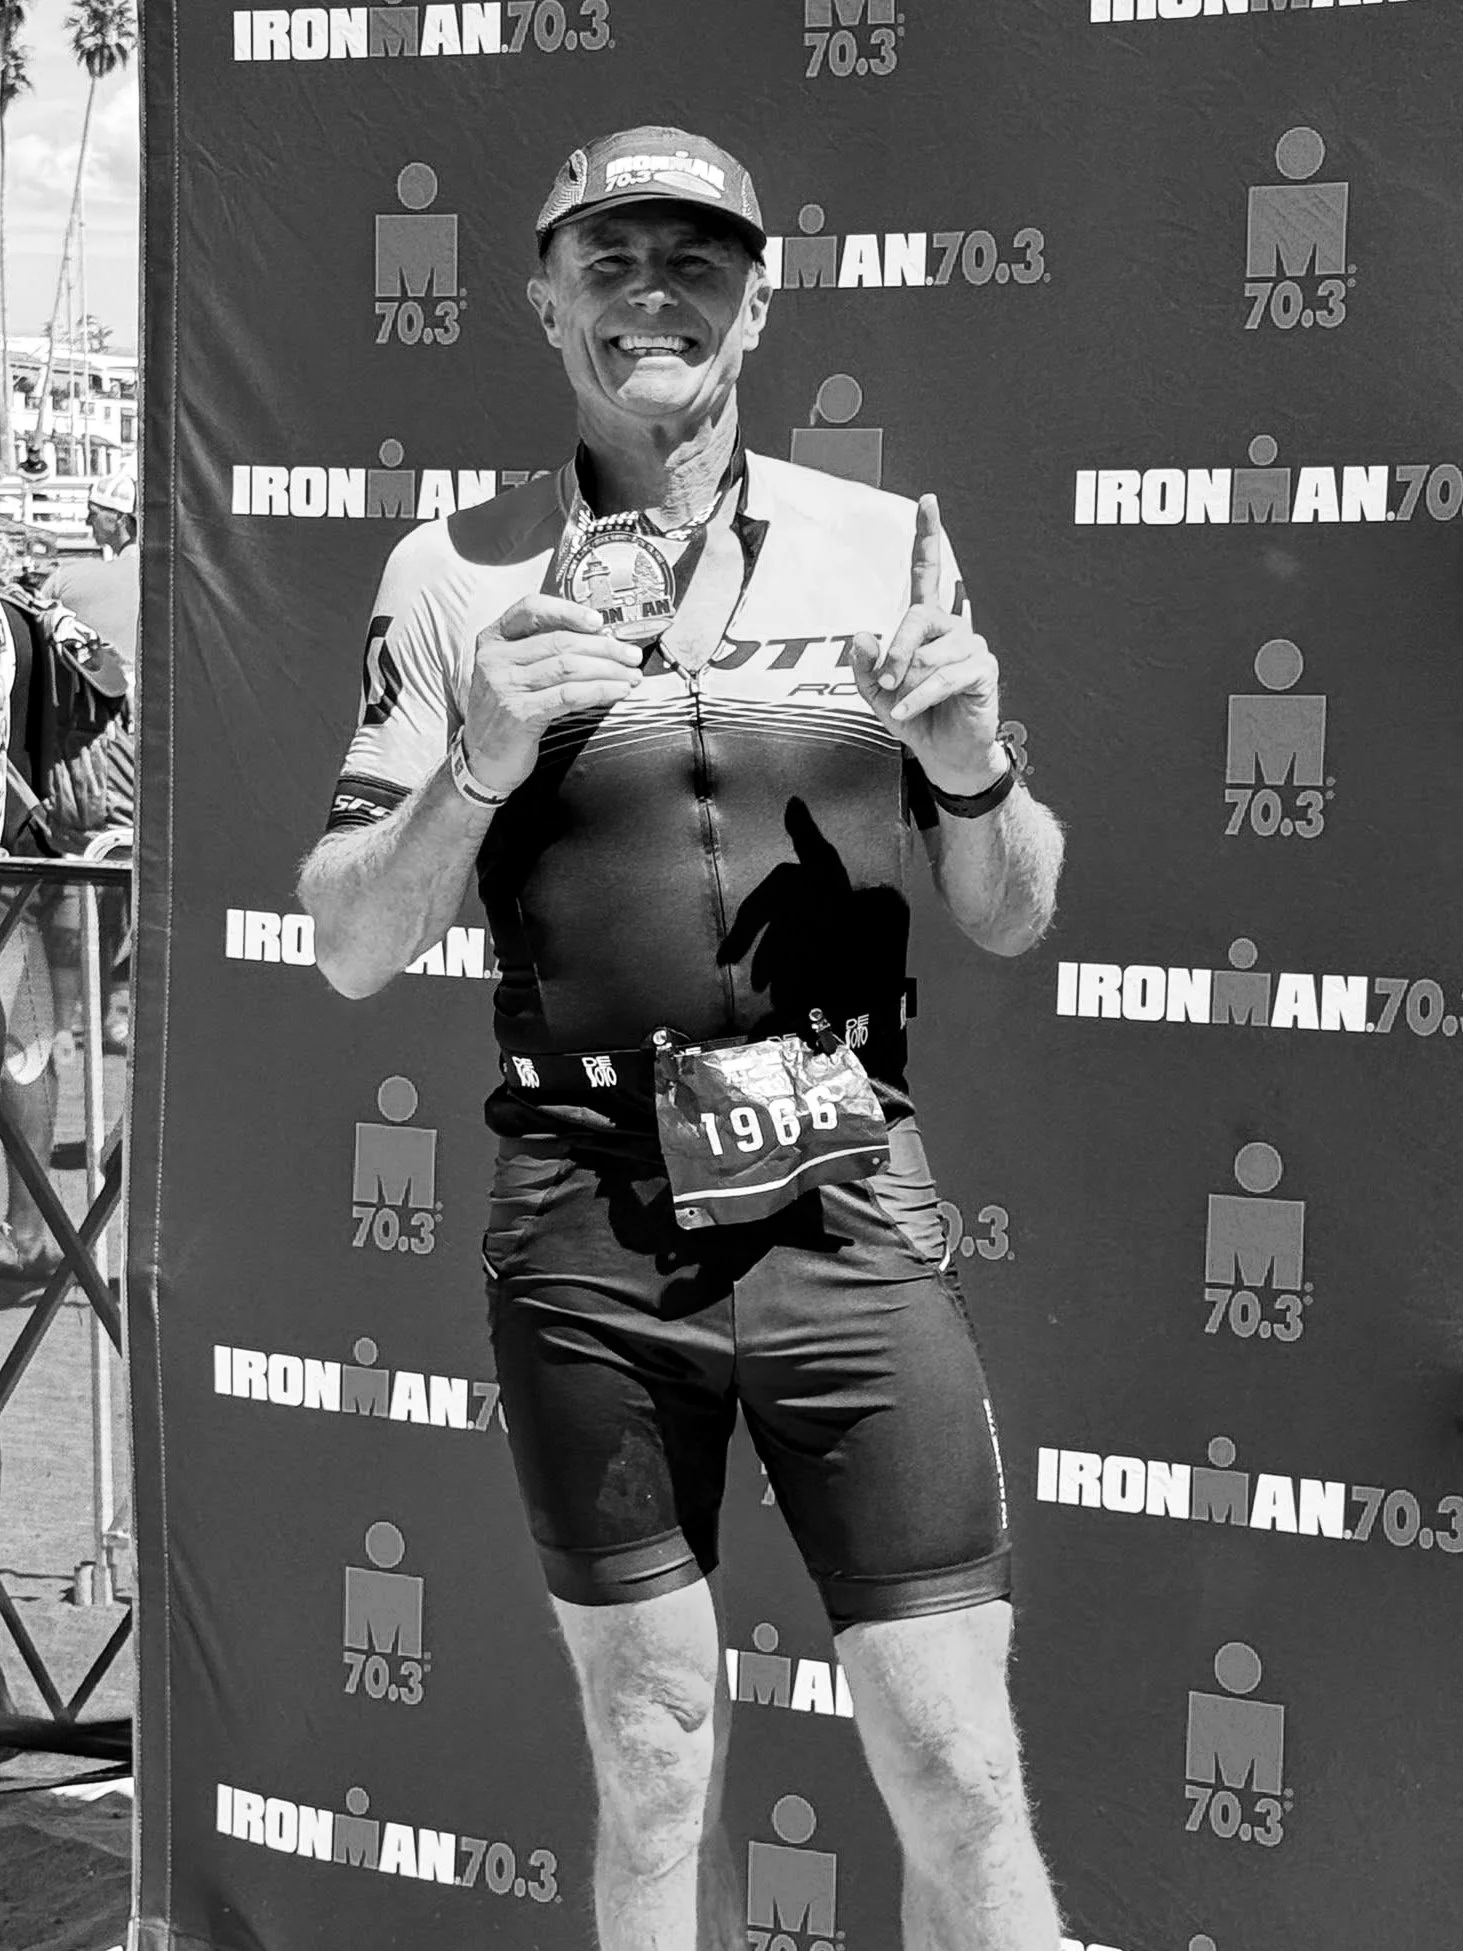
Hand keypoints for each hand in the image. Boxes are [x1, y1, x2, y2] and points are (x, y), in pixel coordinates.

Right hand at [463, 595, 642, 794]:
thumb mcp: (512, 673)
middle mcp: (496, 658)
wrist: (480, 758)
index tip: (599, 621)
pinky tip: (617, 691)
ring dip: (608, 670)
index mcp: (494, 639)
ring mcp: (506, 686)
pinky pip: (569, 695)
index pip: (531, 609)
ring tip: (631, 675)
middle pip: (560, 641)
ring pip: (568, 667)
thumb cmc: (504, 712)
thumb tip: (597, 639)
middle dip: (604, 647)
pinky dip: (599, 691)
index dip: (568, 610)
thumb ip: (540, 652)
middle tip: (631, 655)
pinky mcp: (520, 714)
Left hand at [849, 494, 1005, 794]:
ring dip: (908, 681)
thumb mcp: (877, 695)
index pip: (926, 572)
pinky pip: (945, 676)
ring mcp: (971, 647)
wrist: (944, 756)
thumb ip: (866, 667)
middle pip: (919, 615)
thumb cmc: (915, 719)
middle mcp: (951, 629)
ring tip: (901, 702)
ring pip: (931, 651)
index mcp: (926, 626)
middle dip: (897, 648)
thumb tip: (862, 636)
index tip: (927, 502)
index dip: (928, 537)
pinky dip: (921, 695)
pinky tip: (908, 710)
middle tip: (886, 681)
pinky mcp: (983, 670)